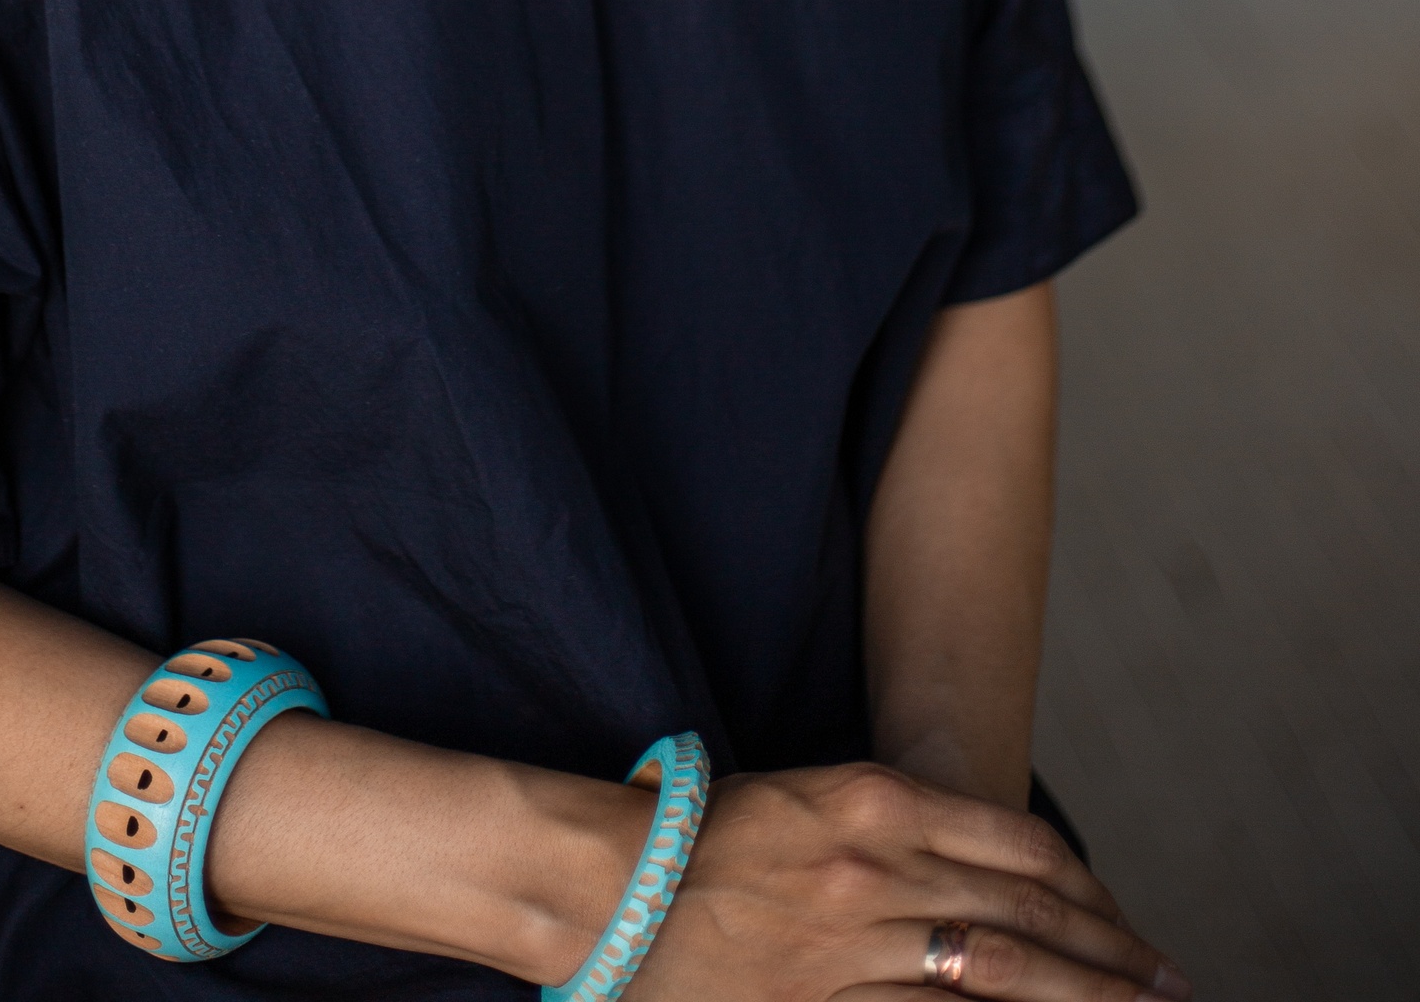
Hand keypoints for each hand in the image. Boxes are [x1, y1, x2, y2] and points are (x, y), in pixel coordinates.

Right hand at [633, 764, 1189, 1001]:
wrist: (609, 879)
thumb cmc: (703, 832)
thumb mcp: (811, 799)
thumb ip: (894, 827)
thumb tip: (988, 876)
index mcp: (876, 799)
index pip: (1018, 846)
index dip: (1089, 893)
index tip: (1132, 930)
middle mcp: (879, 864)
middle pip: (1027, 913)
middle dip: (1110, 959)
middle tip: (1171, 990)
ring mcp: (854, 938)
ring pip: (997, 977)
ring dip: (1076, 1001)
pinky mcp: (828, 1001)